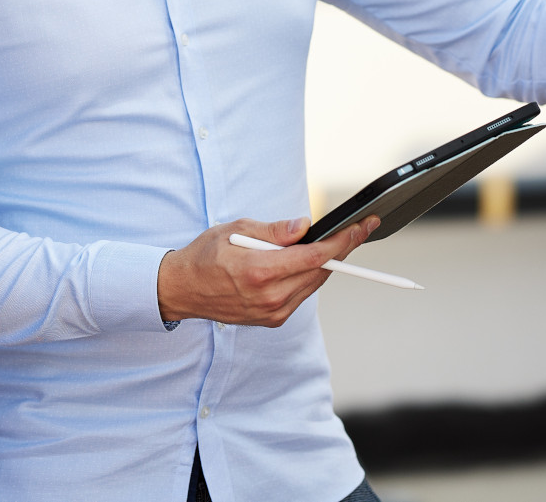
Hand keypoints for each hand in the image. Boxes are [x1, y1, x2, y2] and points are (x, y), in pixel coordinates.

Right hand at [156, 215, 379, 326]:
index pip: (315, 256)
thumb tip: (305, 225)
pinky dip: (310, 276)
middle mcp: (270, 297)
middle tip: (361, 229)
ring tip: (339, 241)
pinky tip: (311, 261)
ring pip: (314, 284)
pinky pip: (301, 294)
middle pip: (321, 271)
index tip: (362, 227)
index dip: (343, 241)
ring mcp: (273, 312)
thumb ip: (274, 230)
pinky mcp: (273, 320)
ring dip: (328, 263)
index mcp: (260, 271)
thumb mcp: (236, 230)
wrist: (183, 290)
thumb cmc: (206, 255)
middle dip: (343, 249)